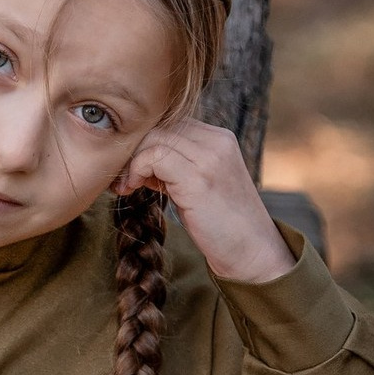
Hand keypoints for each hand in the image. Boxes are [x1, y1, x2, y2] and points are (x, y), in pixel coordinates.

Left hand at [111, 119, 295, 283]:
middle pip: (159, 126)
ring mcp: (209, 158)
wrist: (251, 251)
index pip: (170, 123)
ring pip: (154, 139)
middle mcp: (217, 141)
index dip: (144, 143)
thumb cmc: (221, 224)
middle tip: (122, 177)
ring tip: (126, 185)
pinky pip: (154, 157)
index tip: (131, 169)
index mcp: (219, 139)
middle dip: (133, 150)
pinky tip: (132, 188)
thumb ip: (175, 166)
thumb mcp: (197, 185)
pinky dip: (135, 170)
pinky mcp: (198, 178)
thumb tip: (139, 160)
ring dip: (131, 161)